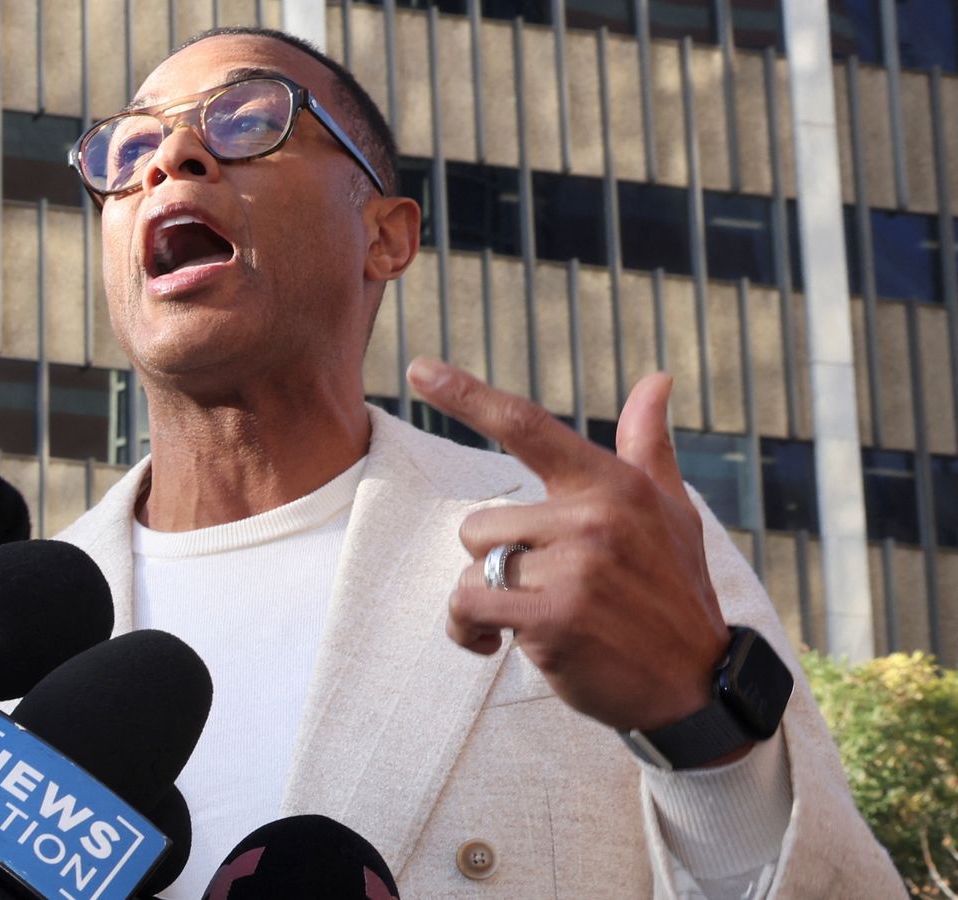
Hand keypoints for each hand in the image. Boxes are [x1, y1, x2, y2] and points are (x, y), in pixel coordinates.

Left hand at [408, 359, 730, 735]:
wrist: (696, 686)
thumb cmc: (673, 592)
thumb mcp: (672, 512)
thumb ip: (647, 446)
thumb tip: (655, 379)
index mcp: (612, 485)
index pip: (527, 426)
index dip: (466, 394)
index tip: (420, 368)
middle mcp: (592, 518)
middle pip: (481, 523)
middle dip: (496, 564)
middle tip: (542, 593)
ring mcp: (574, 569)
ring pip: (473, 567)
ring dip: (483, 600)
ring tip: (523, 622)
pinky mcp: (553, 619)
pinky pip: (468, 605)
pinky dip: (467, 630)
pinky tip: (495, 645)